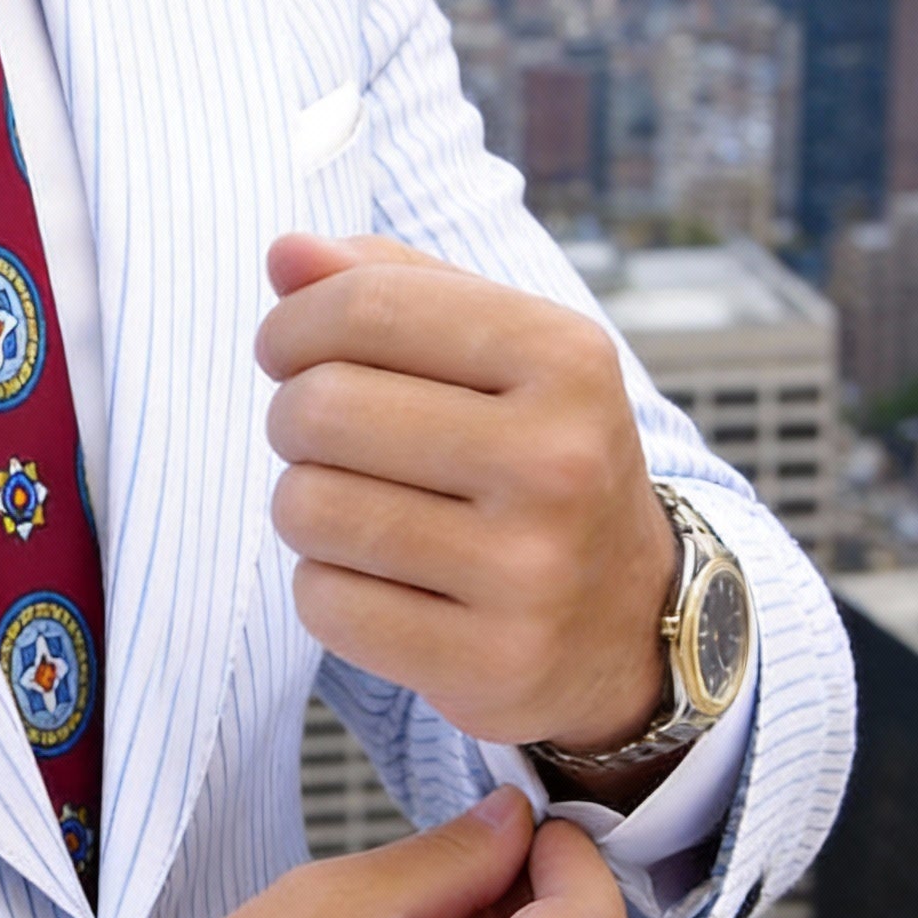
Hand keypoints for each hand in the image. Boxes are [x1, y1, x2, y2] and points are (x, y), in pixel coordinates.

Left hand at [256, 233, 677, 755]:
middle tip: (325, 437)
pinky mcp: (490, 664)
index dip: (293, 325)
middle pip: (319, 409)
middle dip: (294, 418)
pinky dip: (327, 588)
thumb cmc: (537, 456)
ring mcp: (529, 572)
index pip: (366, 308)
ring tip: (358, 509)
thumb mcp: (500, 351)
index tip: (290, 350)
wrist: (630, 618)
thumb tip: (287, 252)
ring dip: (305, 505)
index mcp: (566, 358)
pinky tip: (381, 581)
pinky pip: (324, 603)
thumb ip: (392, 286)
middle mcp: (559, 461)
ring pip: (307, 508)